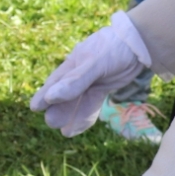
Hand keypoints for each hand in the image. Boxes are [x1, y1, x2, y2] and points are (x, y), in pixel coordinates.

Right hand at [29, 14, 149, 136]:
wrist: (140, 43)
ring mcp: (92, 80)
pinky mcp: (104, 86)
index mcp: (72, 63)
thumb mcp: (94, 64)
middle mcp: (79, 73)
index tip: (35, 108)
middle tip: (52, 123)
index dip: (45, 95)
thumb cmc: (113, 48)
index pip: (56, 82)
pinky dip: (86, 114)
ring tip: (65, 132)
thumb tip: (51, 97)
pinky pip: (92, 103)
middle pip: (65, 94)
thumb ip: (75, 81)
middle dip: (59, 109)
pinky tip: (79, 127)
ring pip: (79, 101)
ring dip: (72, 115)